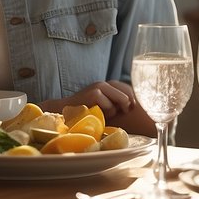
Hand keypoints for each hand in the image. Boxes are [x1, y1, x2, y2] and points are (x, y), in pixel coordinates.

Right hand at [41, 81, 155, 136]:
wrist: (65, 111)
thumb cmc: (86, 112)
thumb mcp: (103, 106)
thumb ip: (116, 103)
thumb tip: (133, 108)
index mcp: (108, 85)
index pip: (129, 89)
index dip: (132, 101)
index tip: (130, 110)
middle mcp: (105, 83)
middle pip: (128, 93)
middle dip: (127, 105)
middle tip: (122, 113)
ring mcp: (99, 87)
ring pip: (121, 100)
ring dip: (116, 110)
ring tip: (104, 114)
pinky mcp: (95, 94)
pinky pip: (110, 106)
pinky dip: (107, 114)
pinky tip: (98, 115)